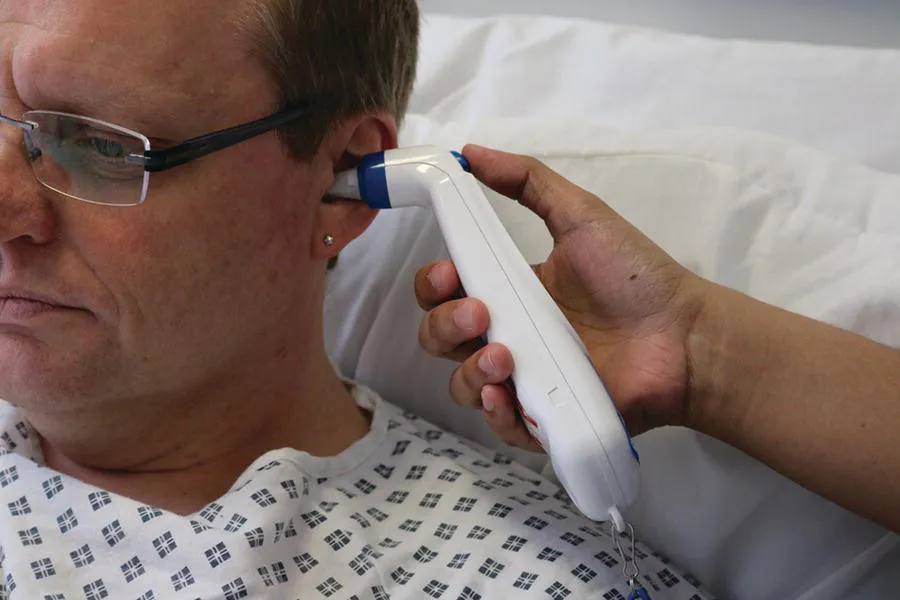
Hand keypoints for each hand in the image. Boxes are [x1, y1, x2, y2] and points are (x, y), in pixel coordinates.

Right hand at [415, 144, 707, 450]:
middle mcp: (506, 337)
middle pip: (440, 340)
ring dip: (468, 372)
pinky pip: (501, 428)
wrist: (684, 335)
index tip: (451, 272)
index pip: (444, 293)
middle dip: (444, 326)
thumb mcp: (580, 217)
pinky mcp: (545, 420)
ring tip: (503, 356)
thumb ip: (526, 181)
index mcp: (507, 292)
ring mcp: (523, 382)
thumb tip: (470, 153)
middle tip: (480, 313)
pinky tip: (506, 394)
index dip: (435, 285)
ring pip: (462, 386)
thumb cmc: (633, 276)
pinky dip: (495, 415)